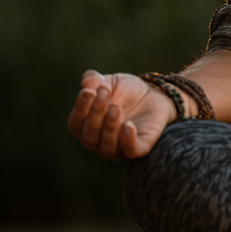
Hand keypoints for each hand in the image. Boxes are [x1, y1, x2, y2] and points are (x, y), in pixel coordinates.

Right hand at [66, 70, 180, 159]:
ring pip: (107, 145)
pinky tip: (128, 126)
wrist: (154, 94)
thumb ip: (96, 81)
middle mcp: (97, 142)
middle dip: (96, 113)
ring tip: (115, 108)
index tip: (88, 91)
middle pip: (90, 134)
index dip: (80, 108)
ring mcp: (117, 148)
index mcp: (85, 126)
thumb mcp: (110, 82)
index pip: (76, 122)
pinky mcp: (139, 148)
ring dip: (109, 127)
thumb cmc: (126, 91)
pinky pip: (131, 150)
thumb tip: (88, 81)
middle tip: (104, 93)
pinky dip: (128, 140)